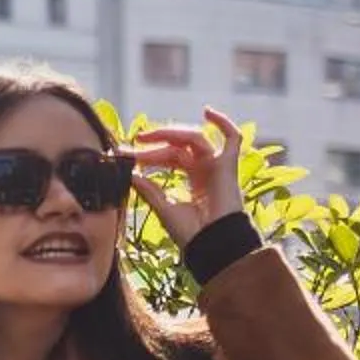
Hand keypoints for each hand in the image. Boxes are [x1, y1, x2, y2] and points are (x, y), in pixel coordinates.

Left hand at [126, 107, 247, 249]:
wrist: (211, 247)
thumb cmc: (192, 235)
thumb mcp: (163, 208)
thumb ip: (148, 189)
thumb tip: (128, 172)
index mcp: (193, 181)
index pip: (170, 157)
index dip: (149, 153)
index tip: (126, 153)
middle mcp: (206, 170)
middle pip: (179, 146)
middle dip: (156, 143)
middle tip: (134, 142)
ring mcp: (218, 167)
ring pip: (195, 138)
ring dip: (170, 134)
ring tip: (148, 137)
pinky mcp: (228, 167)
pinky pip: (233, 138)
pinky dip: (223, 122)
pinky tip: (207, 112)